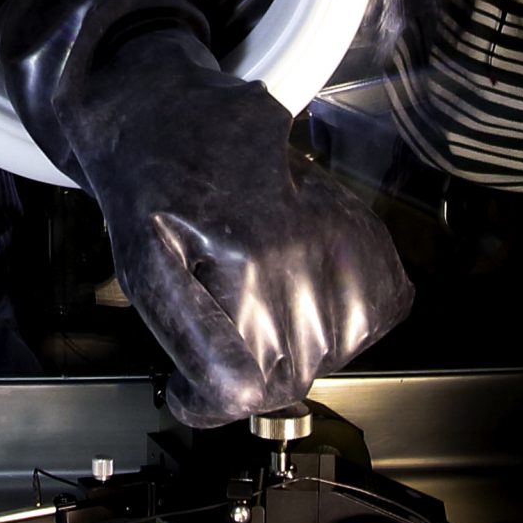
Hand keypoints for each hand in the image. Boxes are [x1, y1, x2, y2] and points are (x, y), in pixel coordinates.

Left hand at [20, 30, 413, 429]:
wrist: (179, 120)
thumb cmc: (154, 192)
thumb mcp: (145, 265)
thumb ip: (191, 336)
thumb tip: (233, 393)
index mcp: (241, 261)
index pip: (242, 387)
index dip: (210, 401)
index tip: (193, 393)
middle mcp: (299, 249)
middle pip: (286, 378)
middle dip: (247, 371)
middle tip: (216, 323)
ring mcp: (338, 238)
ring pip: (331, 353)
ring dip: (294, 344)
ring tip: (255, 291)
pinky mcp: (364, 231)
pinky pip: (377, 312)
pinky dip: (342, 316)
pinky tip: (300, 282)